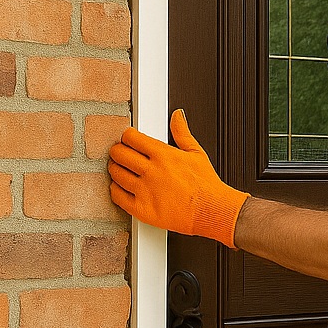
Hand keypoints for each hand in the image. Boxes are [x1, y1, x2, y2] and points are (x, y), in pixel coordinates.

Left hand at [108, 109, 248, 247]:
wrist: (212, 211)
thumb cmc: (206, 185)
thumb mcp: (197, 153)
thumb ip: (182, 132)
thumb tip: (177, 116)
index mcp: (163, 155)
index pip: (131, 138)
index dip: (127, 137)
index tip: (129, 140)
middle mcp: (152, 171)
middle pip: (119, 154)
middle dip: (118, 151)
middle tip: (121, 154)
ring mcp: (145, 191)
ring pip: (116, 174)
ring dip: (116, 169)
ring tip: (122, 170)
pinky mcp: (142, 209)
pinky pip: (117, 196)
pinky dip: (116, 190)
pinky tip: (123, 187)